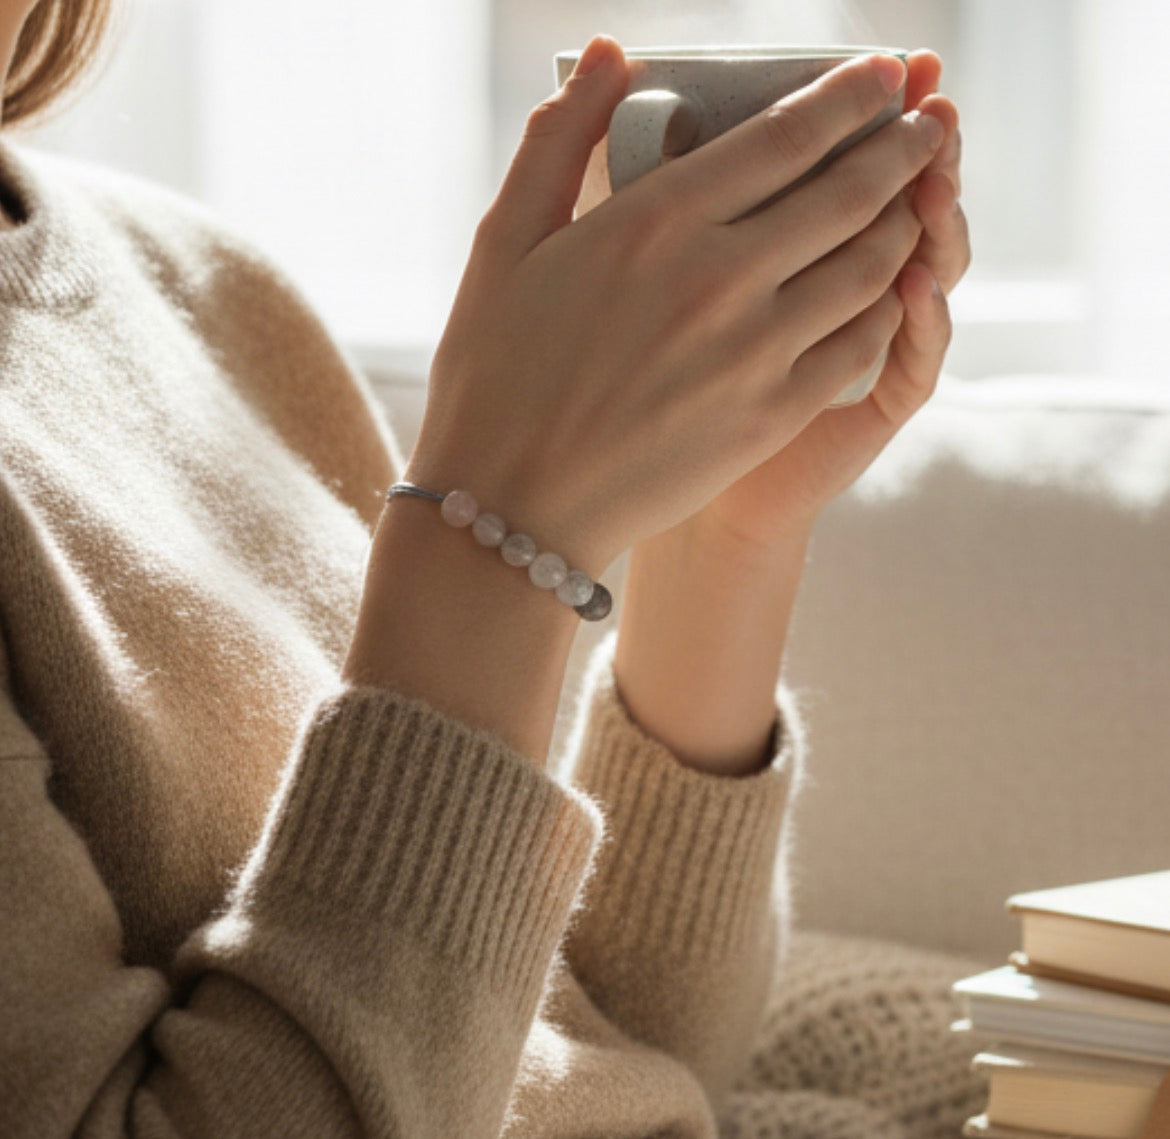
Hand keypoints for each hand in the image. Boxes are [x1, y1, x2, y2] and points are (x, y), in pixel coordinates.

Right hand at [405, 38, 945, 579]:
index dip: (849, 96)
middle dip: (900, 147)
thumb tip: (609, 54)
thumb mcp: (503, 243)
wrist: (514, 507)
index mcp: (655, 221)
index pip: (786, 137)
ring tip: (920, 200)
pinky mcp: (771, 417)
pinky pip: (858, 346)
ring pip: (867, 267)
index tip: (884, 74)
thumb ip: (558, 139)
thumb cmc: (495, 376)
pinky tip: (888, 293)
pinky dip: (885, 309)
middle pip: (847, 193)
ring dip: (905, 222)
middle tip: (926, 124)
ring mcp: (754, 352)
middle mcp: (718, 277)